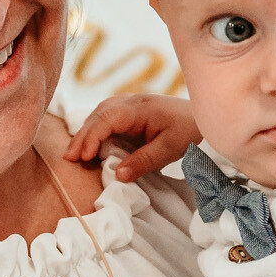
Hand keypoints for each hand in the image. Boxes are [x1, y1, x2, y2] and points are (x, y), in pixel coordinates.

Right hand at [64, 94, 198, 182]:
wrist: (206, 116)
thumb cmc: (191, 131)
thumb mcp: (170, 149)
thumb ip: (144, 161)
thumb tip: (117, 175)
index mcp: (141, 108)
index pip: (107, 118)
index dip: (92, 136)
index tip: (83, 156)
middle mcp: (133, 101)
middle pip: (99, 114)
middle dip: (82, 135)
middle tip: (69, 157)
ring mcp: (132, 103)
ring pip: (101, 112)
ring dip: (87, 131)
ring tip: (76, 152)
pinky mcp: (133, 109)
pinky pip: (108, 115)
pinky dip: (96, 128)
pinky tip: (91, 142)